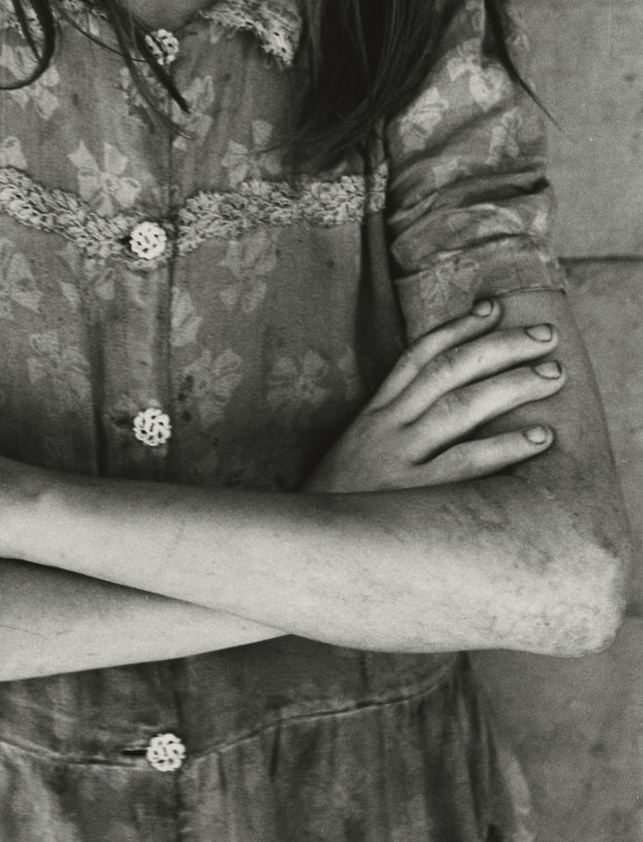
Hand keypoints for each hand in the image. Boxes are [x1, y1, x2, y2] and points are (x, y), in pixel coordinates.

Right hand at [301, 299, 564, 493]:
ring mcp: (399, 459)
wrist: (305, 549)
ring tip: (552, 374)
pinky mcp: (412, 496)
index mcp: (374, 415)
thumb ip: (391, 432)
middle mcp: (387, 427)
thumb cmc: (340, 506)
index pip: (417, 356)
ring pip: (460, 406)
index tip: (493, 307)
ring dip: (511, 384)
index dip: (456, 327)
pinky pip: (465, 463)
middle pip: (448, 370)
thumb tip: (444, 411)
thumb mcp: (357, 456)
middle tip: (545, 334)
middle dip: (499, 346)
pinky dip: (505, 447)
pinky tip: (540, 437)